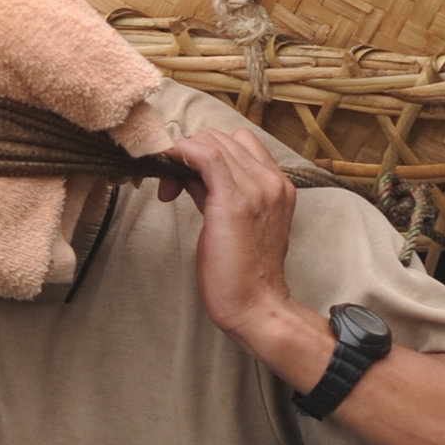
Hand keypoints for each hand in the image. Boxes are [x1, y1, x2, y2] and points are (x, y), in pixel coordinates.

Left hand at [171, 126, 334, 390]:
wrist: (256, 307)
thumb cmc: (241, 272)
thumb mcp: (233, 222)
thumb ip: (215, 192)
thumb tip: (188, 173)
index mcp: (277, 184)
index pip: (238, 143)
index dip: (205, 152)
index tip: (185, 177)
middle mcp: (272, 180)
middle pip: (222, 138)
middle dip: (189, 154)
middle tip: (170, 186)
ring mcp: (257, 188)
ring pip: (212, 141)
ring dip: (182, 156)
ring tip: (168, 189)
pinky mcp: (235, 201)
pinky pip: (205, 155)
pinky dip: (181, 153)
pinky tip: (167, 169)